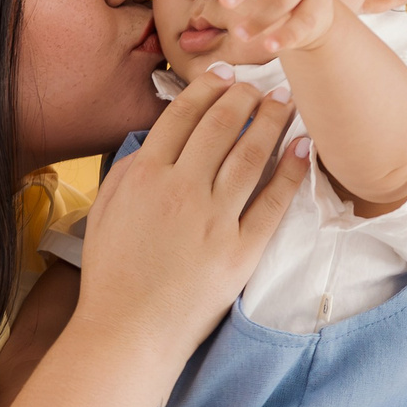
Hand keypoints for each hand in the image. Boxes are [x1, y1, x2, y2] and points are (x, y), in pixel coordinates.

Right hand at [73, 71, 308, 362]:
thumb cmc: (112, 274)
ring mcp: (214, 219)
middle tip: (259, 84)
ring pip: (250, 155)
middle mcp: (181, 189)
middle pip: (221, 126)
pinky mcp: (241, 250)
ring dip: (271, 121)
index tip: (223, 75)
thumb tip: (157, 141)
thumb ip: (129, 170)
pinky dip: (291, 170)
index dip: (207, 89)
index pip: (182, 116)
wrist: (128, 331)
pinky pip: (272, 202)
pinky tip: (302, 147)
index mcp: (144, 176)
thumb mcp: (103, 211)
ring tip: (285, 103)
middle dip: (244, 96)